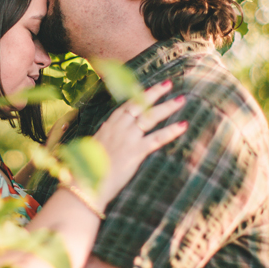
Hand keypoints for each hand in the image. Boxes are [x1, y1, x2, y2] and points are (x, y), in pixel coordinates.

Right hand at [90, 80, 186, 207]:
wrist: (85, 183)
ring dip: (167, 107)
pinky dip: (171, 131)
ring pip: (150, 117)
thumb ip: (105, 140)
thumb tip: (107, 137)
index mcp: (108, 127)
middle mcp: (118, 128)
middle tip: (169, 84)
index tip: (148, 88)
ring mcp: (127, 139)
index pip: (125, 106)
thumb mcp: (94, 149)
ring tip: (181, 99)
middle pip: (139, 105)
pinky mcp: (135, 152)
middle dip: (155, 93)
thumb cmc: (88, 170)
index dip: (138, 96)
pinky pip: (156, 138)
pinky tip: (183, 126)